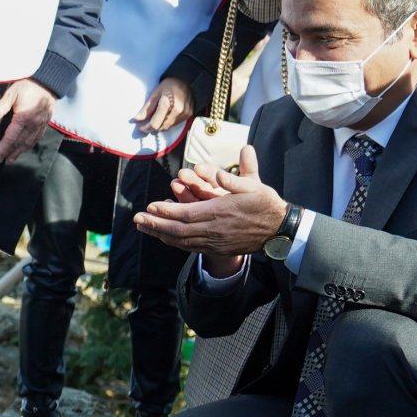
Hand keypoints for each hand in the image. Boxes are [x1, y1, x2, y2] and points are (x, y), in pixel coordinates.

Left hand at [0, 79, 55, 163]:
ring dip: (20, 152)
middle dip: (11, 153)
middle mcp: (33, 123)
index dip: (3, 148)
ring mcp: (41, 124)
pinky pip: (38, 137)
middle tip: (2, 161)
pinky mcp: (46, 122)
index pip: (11, 137)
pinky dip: (30, 145)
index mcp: (23, 117)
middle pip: (20, 143)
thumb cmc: (27, 85)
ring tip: (12, 159)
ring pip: (30, 142)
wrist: (48, 81)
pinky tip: (26, 148)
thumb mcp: (10, 93)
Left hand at [133, 145, 286, 256]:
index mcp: (220, 212)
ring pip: (182, 241)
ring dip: (161, 235)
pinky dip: (174, 243)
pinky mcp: (218, 248)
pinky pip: (191, 248)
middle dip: (155, 225)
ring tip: (144, 228)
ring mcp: (215, 242)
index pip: (186, 213)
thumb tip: (219, 168)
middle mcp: (214, 230)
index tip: (149, 207)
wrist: (280, 231)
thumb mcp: (255, 186)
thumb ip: (235, 176)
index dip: (166, 212)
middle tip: (136, 220)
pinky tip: (164, 237)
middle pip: (178, 230)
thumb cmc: (266, 205)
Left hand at [134, 77, 194, 133]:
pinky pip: (175, 124)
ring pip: (168, 127)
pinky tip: (164, 118)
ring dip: (160, 127)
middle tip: (145, 126)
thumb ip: (147, 108)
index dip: (146, 128)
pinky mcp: (188, 115)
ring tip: (154, 121)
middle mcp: (177, 110)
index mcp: (167, 104)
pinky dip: (168, 123)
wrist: (186, 80)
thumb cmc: (169, 85)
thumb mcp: (155, 93)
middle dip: (152, 129)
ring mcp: (184, 113)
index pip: (155, 123)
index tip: (141, 127)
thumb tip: (136, 119)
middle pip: (161, 127)